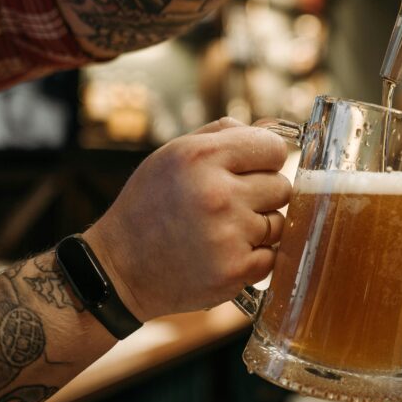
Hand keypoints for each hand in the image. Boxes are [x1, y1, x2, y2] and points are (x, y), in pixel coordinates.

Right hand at [84, 117, 291, 319]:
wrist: (120, 268)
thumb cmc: (151, 204)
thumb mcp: (174, 154)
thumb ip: (225, 134)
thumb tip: (274, 130)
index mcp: (201, 157)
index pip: (273, 148)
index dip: (264, 158)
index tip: (250, 169)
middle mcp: (217, 194)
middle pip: (281, 186)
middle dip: (261, 194)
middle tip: (229, 204)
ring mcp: (228, 235)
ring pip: (279, 223)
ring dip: (258, 227)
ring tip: (221, 230)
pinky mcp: (234, 271)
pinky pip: (271, 256)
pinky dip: (253, 257)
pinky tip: (223, 253)